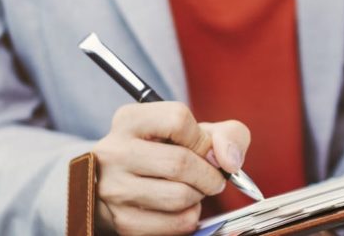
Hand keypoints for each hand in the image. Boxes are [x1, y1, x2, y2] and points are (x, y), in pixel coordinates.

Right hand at [93, 102, 250, 235]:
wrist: (129, 184)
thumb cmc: (169, 151)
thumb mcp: (196, 131)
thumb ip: (227, 134)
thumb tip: (229, 161)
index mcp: (130, 120)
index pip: (178, 120)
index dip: (203, 139)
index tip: (207, 150)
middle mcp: (114, 152)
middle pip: (180, 162)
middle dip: (209, 174)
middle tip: (213, 178)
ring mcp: (114, 188)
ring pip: (179, 196)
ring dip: (199, 195)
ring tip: (194, 189)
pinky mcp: (122, 221)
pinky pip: (176, 223)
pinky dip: (190, 216)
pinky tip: (181, 207)